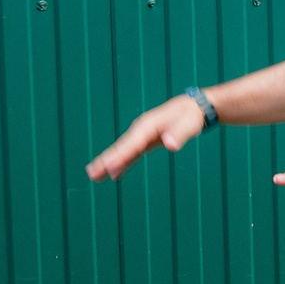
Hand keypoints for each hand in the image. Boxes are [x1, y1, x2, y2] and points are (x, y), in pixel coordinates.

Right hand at [87, 95, 208, 180]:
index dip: (121, 156)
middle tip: (92, 173)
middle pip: (121, 147)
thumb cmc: (190, 116)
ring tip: (95, 176)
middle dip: (106, 160)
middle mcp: (141, 130)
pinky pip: (132, 154)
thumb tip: (170, 144)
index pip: (132, 143)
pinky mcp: (146, 141)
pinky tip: (115, 174)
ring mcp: (142, 135)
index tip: (109, 167)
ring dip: (110, 163)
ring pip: (123, 151)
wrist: (193, 107)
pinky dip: (123, 163)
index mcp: (148, 125)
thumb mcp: (189, 124)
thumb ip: (179, 134)